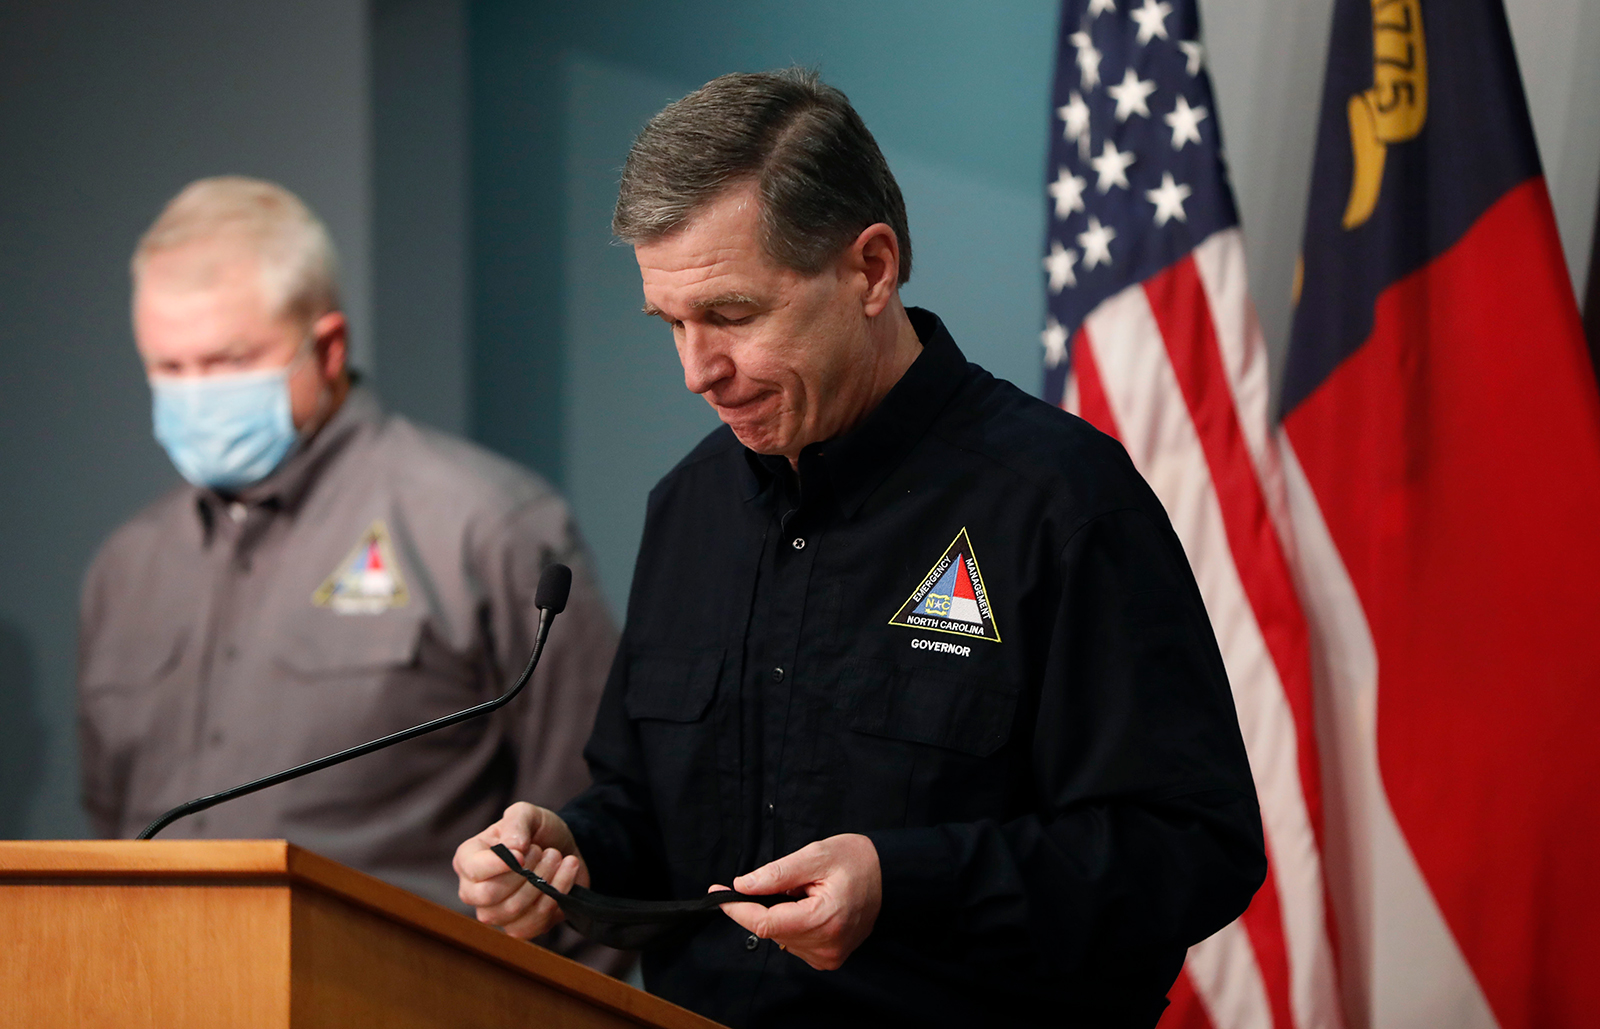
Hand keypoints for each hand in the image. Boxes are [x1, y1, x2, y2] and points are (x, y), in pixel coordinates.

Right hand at [453, 801, 588, 938]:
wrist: (565, 849)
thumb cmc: (538, 831)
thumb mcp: (527, 814)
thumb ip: (516, 823)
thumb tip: (513, 848)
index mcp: (469, 860)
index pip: (473, 870)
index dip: (500, 864)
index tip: (524, 853)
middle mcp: (475, 891)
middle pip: (489, 896)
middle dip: (525, 873)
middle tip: (546, 852)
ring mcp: (496, 913)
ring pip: (513, 911)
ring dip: (544, 882)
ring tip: (557, 858)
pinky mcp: (520, 927)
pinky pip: (533, 924)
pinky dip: (556, 896)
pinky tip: (566, 874)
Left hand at [715, 833, 881, 970]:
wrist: (890, 876)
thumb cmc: (857, 860)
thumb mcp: (816, 855)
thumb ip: (778, 873)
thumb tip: (743, 885)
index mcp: (823, 919)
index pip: (765, 922)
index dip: (737, 908)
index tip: (718, 892)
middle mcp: (826, 945)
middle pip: (771, 930)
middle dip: (766, 904)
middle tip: (788, 881)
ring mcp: (829, 956)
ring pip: (781, 937)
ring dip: (781, 914)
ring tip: (806, 892)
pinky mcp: (829, 958)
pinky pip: (795, 942)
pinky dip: (792, 924)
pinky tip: (809, 907)